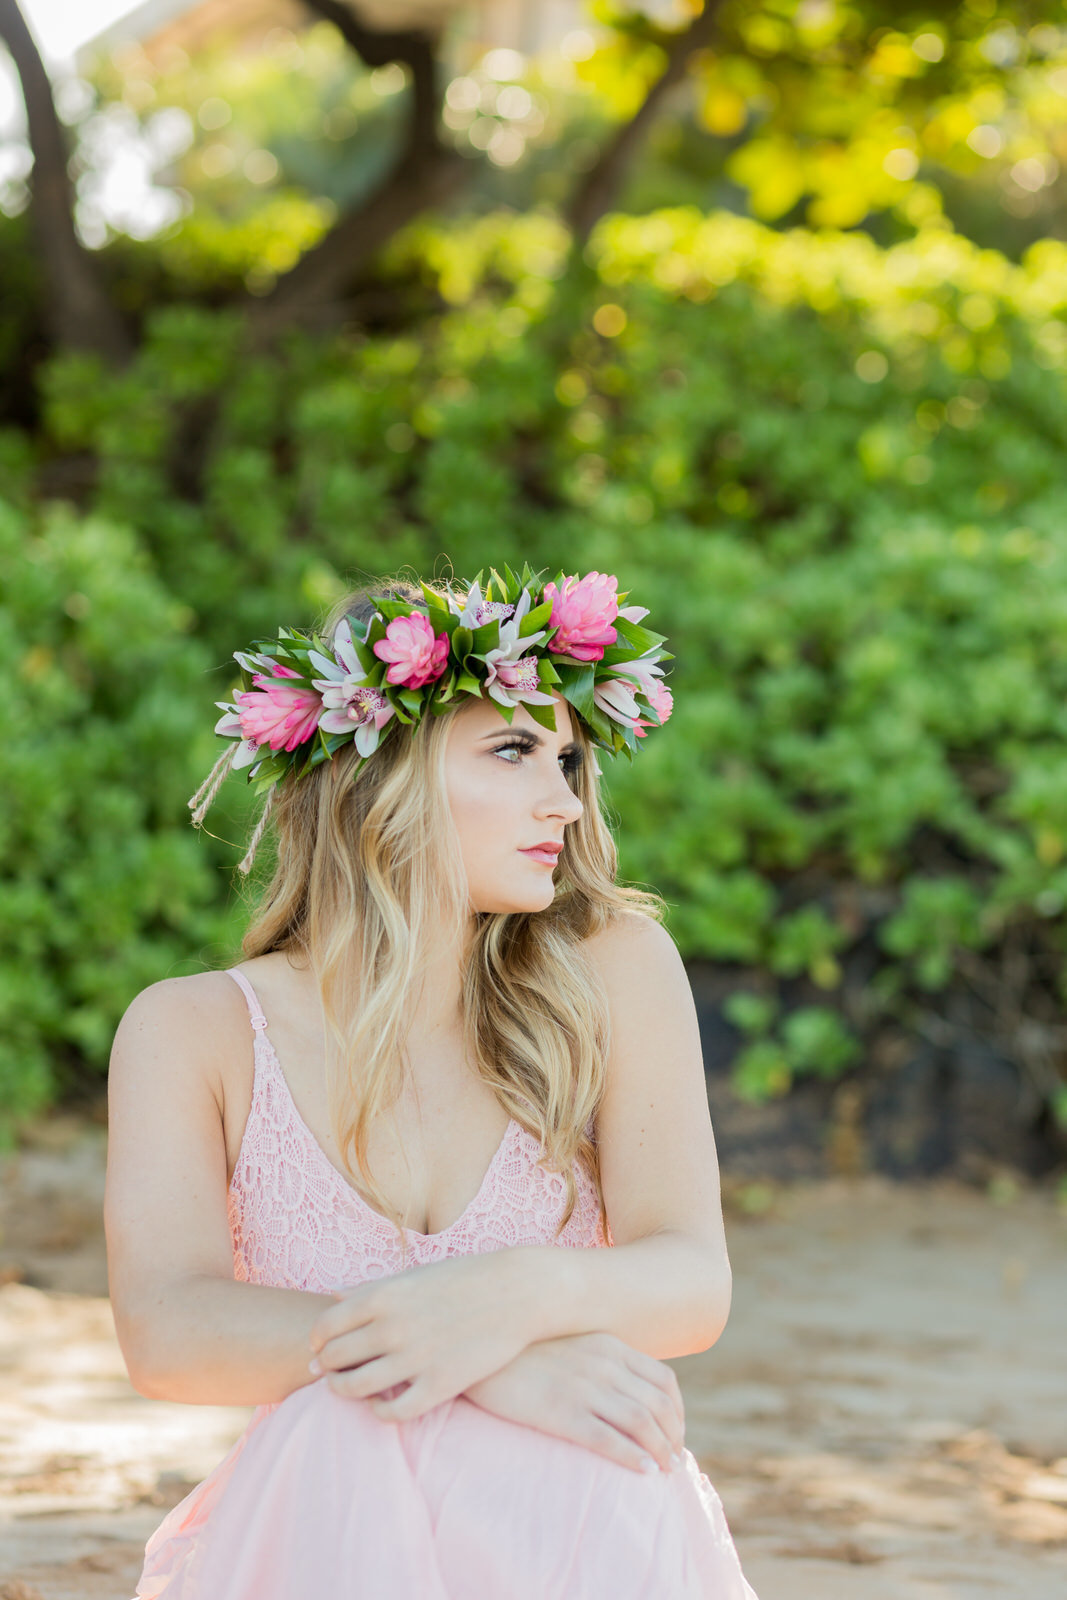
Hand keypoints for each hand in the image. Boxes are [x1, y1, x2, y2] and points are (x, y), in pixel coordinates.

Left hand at [307, 1252, 526, 1421]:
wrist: (517, 1292)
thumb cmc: (463, 1278)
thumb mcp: (414, 1275)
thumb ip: (370, 1287)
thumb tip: (331, 1296)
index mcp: (382, 1295)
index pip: (324, 1327)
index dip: (317, 1341)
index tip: (322, 1346)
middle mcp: (392, 1327)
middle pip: (334, 1358)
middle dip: (327, 1366)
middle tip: (330, 1370)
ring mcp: (415, 1359)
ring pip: (355, 1389)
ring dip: (343, 1391)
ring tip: (349, 1387)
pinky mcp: (440, 1386)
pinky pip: (393, 1413)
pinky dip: (378, 1412)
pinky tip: (382, 1403)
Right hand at [464, 1331, 686, 1474]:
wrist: (483, 1351)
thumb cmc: (526, 1351)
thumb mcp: (573, 1342)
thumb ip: (602, 1358)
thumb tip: (629, 1389)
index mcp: (609, 1345)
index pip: (664, 1381)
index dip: (679, 1412)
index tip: (676, 1433)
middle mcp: (604, 1364)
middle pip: (658, 1405)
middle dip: (674, 1437)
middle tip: (675, 1461)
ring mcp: (583, 1388)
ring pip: (641, 1423)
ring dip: (661, 1451)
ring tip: (665, 1471)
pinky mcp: (560, 1412)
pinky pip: (607, 1438)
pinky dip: (632, 1457)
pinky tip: (642, 1472)